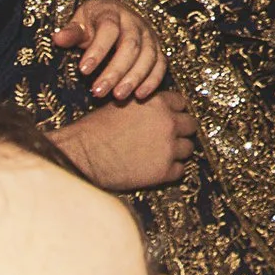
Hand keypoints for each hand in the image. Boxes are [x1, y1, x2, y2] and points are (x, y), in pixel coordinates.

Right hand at [49, 89, 196, 190]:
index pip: (182, 103)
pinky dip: (171, 171)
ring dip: (178, 151)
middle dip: (181, 131)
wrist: (84, 155)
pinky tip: (156, 169)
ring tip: (162, 154)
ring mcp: (169, 148)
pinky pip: (180, 171)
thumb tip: (156, 111)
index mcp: (158, 103)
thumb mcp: (123, 105)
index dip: (175, 112)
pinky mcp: (164, 171)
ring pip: (188, 148)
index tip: (171, 118)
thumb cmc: (96, 129)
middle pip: (190, 125)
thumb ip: (146, 106)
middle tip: (169, 138)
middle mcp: (168, 123)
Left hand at [53, 0, 165, 101]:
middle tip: (98, 92)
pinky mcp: (158, 49)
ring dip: (134, 78)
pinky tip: (139, 96)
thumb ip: (72, 32)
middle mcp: (135, 23)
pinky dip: (153, 80)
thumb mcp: (80, 22)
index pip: (108, 29)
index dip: (97, 50)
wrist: (117, 15)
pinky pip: (161, 65)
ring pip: (148, 56)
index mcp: (112, 13)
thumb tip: (57, 38)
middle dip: (115, 71)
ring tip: (118, 97)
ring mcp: (149, 36)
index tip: (83, 70)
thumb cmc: (94, 23)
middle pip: (130, 46)